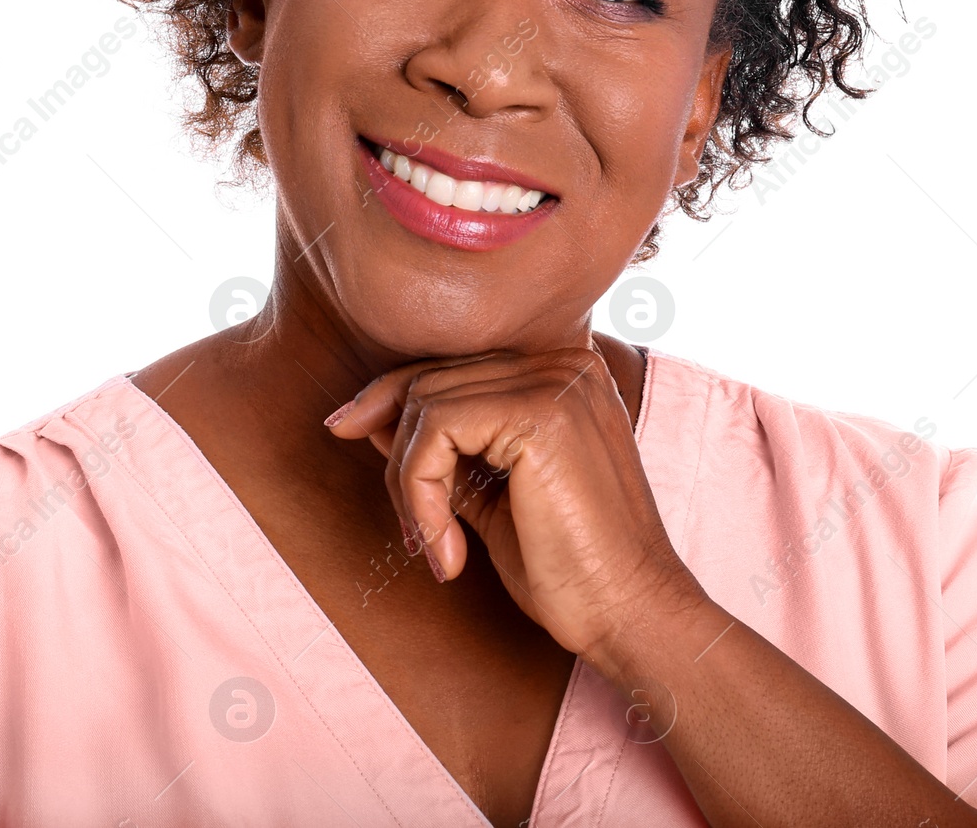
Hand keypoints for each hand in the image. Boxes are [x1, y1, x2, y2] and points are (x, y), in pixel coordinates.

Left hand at [325, 346, 697, 661]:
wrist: (631, 615)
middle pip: (432, 378)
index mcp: (562, 373)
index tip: (345, 430)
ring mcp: (556, 381)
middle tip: (412, 532)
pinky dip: (421, 495)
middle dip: (397, 455)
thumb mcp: (491, 493)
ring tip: (435, 546)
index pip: (453, 365)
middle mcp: (564, 361)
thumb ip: (445, 449)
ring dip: (409, 485)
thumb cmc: (570, 567)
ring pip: (426, 405)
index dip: (391, 398)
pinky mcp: (539, 413)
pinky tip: (448, 552)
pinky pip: (436, 431)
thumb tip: (368, 416)